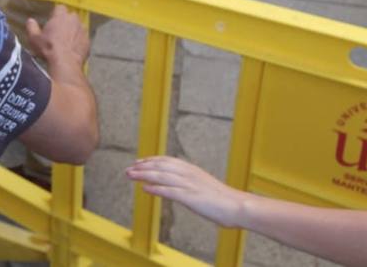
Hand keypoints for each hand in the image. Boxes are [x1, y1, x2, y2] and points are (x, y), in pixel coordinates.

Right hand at [25, 4, 89, 68]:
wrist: (65, 63)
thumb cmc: (48, 49)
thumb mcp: (34, 39)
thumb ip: (31, 27)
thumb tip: (30, 20)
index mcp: (61, 16)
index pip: (60, 8)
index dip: (56, 14)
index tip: (52, 21)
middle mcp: (74, 20)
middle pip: (71, 16)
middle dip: (66, 22)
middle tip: (59, 32)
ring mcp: (83, 30)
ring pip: (79, 27)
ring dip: (74, 31)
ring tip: (66, 42)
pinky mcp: (88, 41)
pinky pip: (83, 38)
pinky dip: (79, 42)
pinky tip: (72, 50)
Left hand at [124, 156, 247, 227]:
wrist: (238, 206)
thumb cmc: (223, 200)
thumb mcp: (204, 186)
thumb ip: (191, 184)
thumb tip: (180, 187)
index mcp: (192, 170)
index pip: (167, 161)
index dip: (152, 160)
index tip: (139, 162)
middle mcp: (189, 174)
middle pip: (161, 166)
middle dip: (143, 167)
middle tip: (128, 168)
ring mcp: (189, 185)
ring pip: (162, 176)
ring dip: (144, 175)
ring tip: (131, 176)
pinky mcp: (191, 197)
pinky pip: (169, 191)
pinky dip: (156, 188)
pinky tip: (145, 189)